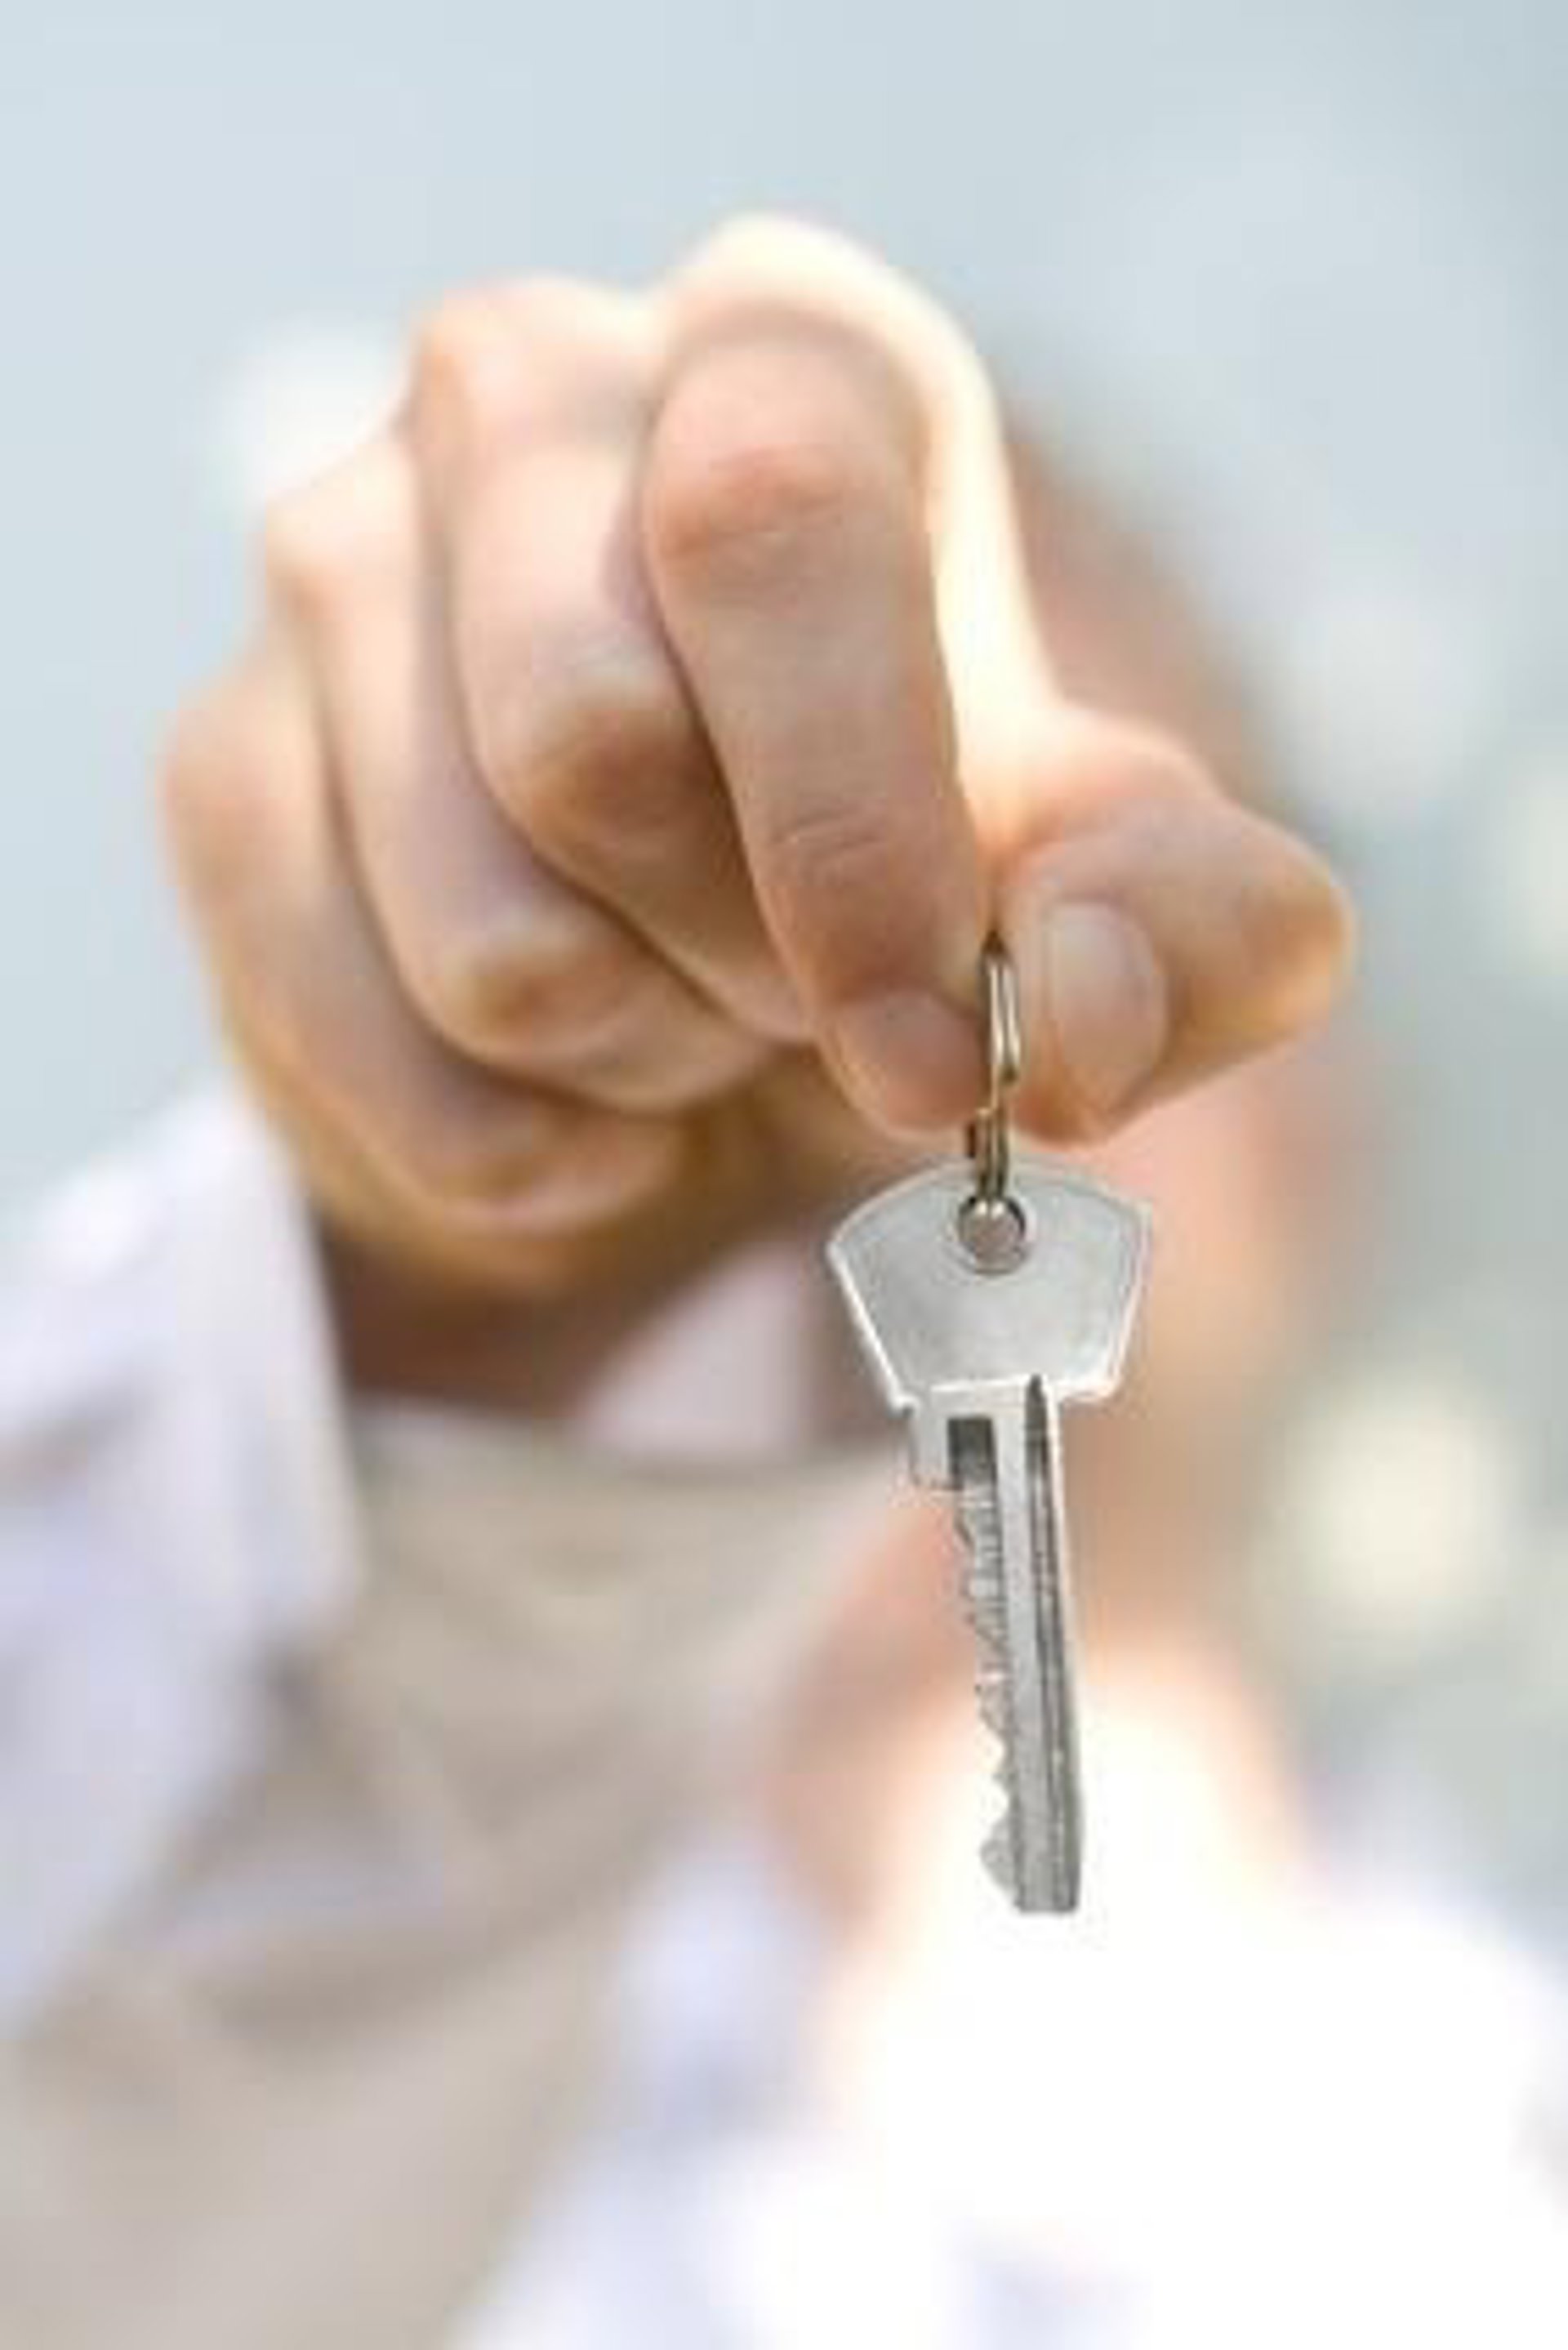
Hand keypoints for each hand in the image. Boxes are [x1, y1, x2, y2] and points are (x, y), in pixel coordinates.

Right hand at [162, 217, 1351, 1316]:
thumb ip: (1184, 936)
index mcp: (781, 355)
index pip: (773, 520)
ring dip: (636, 1057)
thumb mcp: (1094, 907)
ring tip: (677, 1016)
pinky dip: (517, 1144)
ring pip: (486, 932)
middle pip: (594, 742)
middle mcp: (528, 396)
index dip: (860, 825)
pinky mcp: (223, 763)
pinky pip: (369, 1045)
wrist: (673, 996)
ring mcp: (337, 569)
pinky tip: (570, 1087)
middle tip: (792, 997)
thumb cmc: (891, 891)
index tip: (930, 1045)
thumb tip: (1079, 1022)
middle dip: (740, 965)